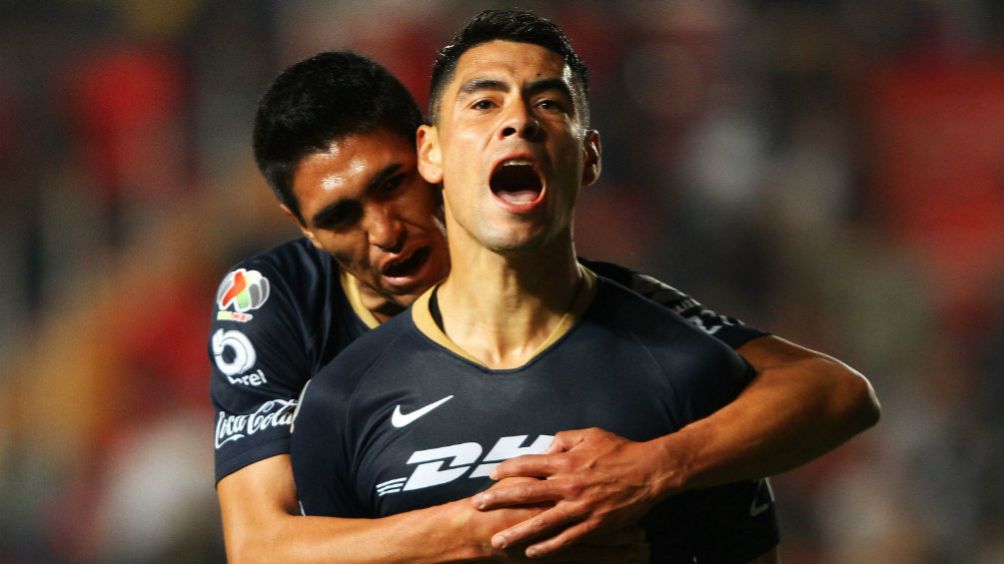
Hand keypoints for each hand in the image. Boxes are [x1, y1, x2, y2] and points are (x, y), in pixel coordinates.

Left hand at [472, 428, 664, 557]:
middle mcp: (568, 484)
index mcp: (566, 461)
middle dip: (498, 500)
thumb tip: (545, 446)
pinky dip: (548, 547)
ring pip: (541, 522)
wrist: (650, 471)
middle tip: (478, 506)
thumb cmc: (620, 450)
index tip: (491, 476)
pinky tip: (532, 553)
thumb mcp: (590, 434)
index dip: (507, 469)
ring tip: (497, 541)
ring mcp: (580, 507)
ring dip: (517, 532)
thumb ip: (564, 439)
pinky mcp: (594, 524)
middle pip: (525, 492)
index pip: (528, 464)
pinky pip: (566, 539)